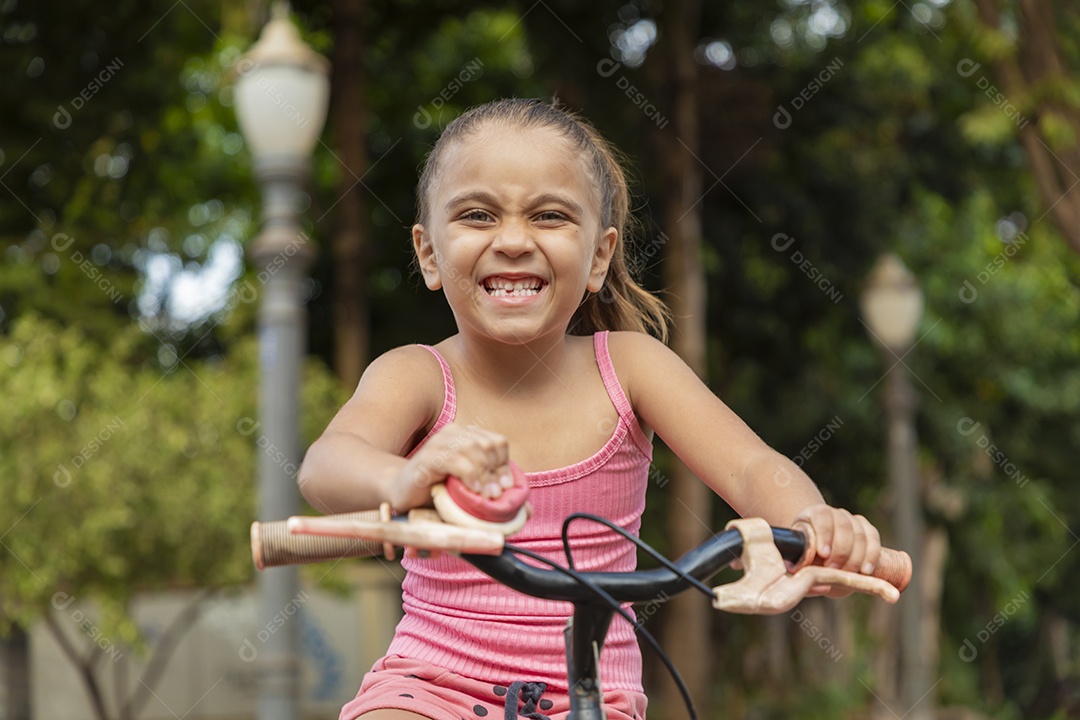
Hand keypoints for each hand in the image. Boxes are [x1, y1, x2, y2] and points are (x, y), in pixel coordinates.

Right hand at [387, 423, 514, 511]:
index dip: (505, 464)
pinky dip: (468, 475)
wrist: (402, 495)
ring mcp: (439, 443)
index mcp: (466, 436)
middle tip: (495, 496)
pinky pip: (455, 460)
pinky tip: (470, 491)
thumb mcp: (471, 496)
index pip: (497, 442)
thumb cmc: (438, 495)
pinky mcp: (427, 457)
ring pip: (473, 449)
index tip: (505, 488)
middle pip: (488, 444)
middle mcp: (454, 434)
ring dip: (484, 475)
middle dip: (496, 471)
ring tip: (485, 497)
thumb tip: (528, 512)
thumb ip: (497, 500)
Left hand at [792, 504, 881, 596]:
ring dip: (856, 556)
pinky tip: (866, 570)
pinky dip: (872, 555)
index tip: (823, 554)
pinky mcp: (867, 530)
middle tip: (833, 569)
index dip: (824, 534)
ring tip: (848, 574)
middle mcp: (835, 514)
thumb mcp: (797, 561)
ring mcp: (852, 520)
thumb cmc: (804, 558)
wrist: (818, 555)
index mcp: (813, 514)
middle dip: (841, 550)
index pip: (822, 516)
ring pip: (860, 534)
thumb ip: (802, 571)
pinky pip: (873, 538)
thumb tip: (821, 585)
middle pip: (843, 525)